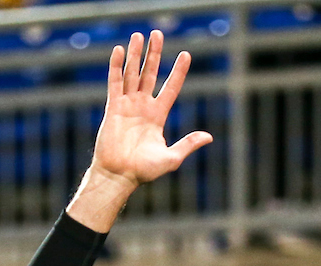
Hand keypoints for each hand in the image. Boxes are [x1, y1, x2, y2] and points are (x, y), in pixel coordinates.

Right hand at [68, 30, 212, 230]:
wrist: (119, 175)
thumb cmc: (144, 171)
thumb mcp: (171, 158)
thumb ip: (188, 144)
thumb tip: (209, 136)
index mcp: (158, 116)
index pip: (171, 88)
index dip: (178, 72)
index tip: (185, 55)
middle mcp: (143, 107)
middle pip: (150, 74)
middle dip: (154, 54)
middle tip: (158, 34)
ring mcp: (127, 105)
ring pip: (132, 74)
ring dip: (135, 55)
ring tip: (139, 35)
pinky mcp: (112, 108)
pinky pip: (115, 83)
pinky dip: (116, 67)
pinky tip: (119, 51)